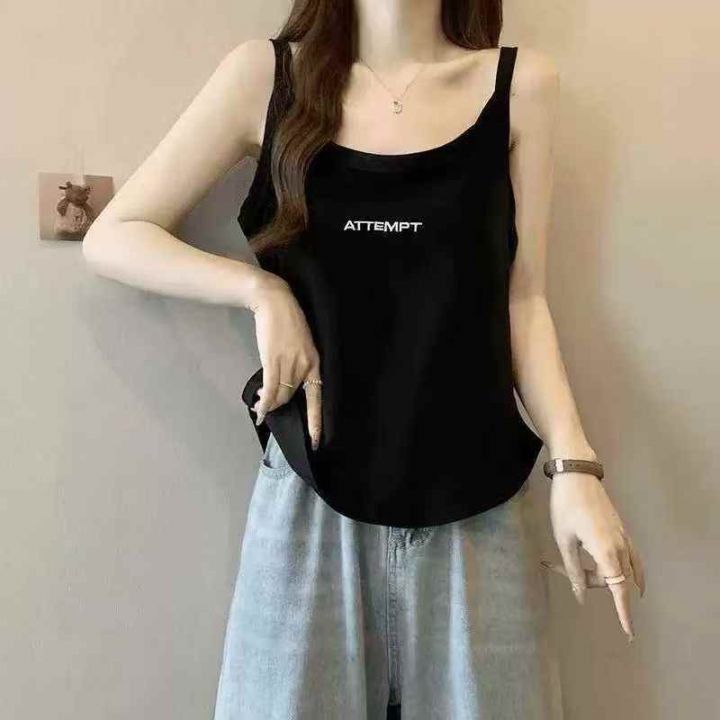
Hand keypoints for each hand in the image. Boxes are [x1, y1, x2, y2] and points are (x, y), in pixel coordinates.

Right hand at [247, 272, 321, 449]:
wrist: (274, 302)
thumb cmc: (286, 322)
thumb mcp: (300, 344)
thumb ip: (297, 364)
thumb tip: (286, 385)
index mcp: (315, 362)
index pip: (317, 398)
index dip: (316, 421)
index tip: (316, 441)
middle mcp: (305, 366)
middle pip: (291, 397)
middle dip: (279, 406)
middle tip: (267, 409)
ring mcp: (289, 363)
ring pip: (280, 395)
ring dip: (268, 404)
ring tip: (259, 405)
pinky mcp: (273, 360)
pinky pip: (270, 390)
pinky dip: (264, 402)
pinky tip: (258, 409)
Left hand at [542, 472, 645, 641]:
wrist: (577, 474)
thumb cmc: (565, 506)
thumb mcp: (563, 539)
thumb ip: (572, 570)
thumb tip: (580, 596)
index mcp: (606, 550)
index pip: (619, 589)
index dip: (623, 612)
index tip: (628, 633)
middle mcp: (620, 545)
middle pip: (614, 579)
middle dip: (589, 581)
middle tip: (553, 565)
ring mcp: (623, 536)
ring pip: (625, 569)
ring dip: (609, 578)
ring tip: (593, 585)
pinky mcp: (621, 528)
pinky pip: (631, 557)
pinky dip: (629, 570)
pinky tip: (629, 575)